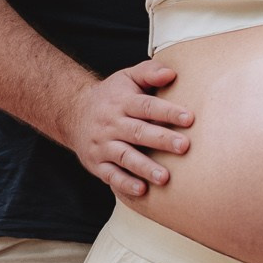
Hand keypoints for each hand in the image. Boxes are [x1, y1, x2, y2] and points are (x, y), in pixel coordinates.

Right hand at [62, 59, 192, 199]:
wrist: (73, 112)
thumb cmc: (112, 95)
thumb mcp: (128, 77)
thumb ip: (150, 72)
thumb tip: (171, 73)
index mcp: (122, 102)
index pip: (146, 106)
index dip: (167, 112)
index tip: (189, 118)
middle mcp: (112, 124)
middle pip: (138, 132)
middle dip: (162, 140)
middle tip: (184, 147)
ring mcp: (103, 145)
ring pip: (125, 156)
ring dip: (145, 167)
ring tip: (165, 177)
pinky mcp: (96, 163)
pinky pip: (110, 175)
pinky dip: (125, 184)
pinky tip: (142, 190)